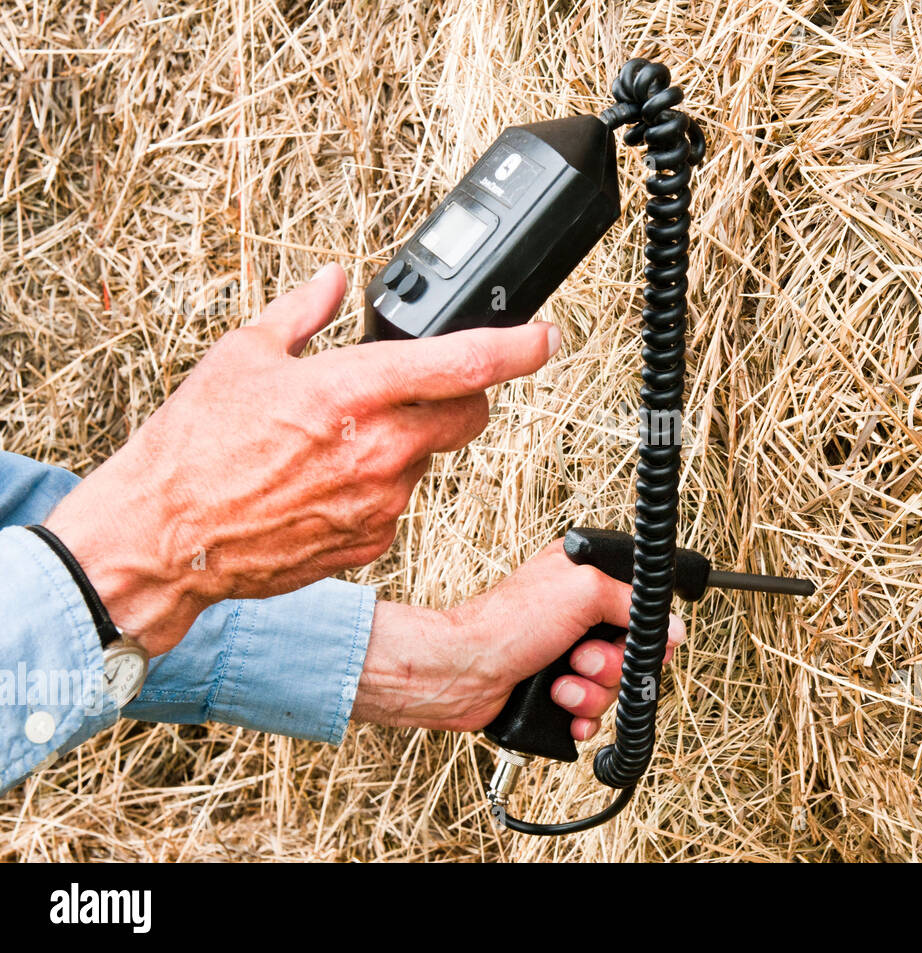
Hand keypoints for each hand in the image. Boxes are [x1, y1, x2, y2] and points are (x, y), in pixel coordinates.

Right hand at [44, 264, 559, 655]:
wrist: (164, 538)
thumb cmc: (194, 448)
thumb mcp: (243, 355)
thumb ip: (302, 313)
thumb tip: (332, 282)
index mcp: (354, 390)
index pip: (467, 363)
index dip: (520, 347)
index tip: (545, 336)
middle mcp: (379, 447)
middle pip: (471, 415)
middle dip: (462, 396)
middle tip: (422, 386)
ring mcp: (380, 499)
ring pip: (430, 457)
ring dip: (406, 441)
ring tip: (338, 440)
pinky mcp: (372, 538)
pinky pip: (398, 500)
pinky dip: (378, 483)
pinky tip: (327, 479)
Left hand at [351, 540, 686, 740]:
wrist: (462, 673)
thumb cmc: (507, 623)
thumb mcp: (582, 590)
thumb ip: (632, 601)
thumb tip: (670, 626)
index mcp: (582, 579)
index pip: (637, 602)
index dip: (643, 627)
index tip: (638, 640)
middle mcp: (576, 615)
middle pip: (630, 649)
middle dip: (611, 663)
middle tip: (582, 657)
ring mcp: (565, 655)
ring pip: (612, 684)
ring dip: (592, 692)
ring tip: (561, 684)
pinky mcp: (555, 691)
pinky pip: (592, 712)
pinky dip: (581, 714)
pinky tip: (561, 707)